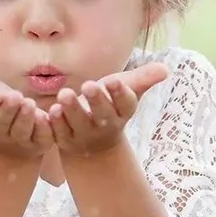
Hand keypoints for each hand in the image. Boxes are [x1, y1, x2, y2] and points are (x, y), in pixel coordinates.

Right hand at [0, 67, 53, 159]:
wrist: (13, 143)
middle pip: (2, 122)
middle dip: (8, 109)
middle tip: (15, 96)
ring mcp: (20, 140)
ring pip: (22, 130)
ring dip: (26, 118)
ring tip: (30, 104)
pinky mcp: (40, 144)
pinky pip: (43, 138)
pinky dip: (45, 128)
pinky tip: (47, 116)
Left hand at [48, 62, 167, 155]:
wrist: (94, 147)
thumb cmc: (110, 108)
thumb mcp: (126, 92)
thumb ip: (143, 80)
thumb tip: (165, 70)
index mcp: (122, 113)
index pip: (125, 104)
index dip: (120, 94)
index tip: (114, 80)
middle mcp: (106, 126)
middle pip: (103, 115)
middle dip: (96, 101)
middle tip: (88, 85)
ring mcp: (84, 136)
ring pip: (78, 124)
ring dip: (72, 110)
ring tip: (65, 94)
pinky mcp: (65, 141)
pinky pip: (58, 133)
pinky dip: (54, 124)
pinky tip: (50, 111)